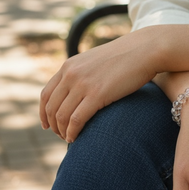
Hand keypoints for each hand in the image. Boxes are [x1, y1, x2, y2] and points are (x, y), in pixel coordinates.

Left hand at [40, 29, 158, 142]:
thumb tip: (82, 89)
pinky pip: (76, 119)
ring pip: (62, 116)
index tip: (48, 125)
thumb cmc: (126, 58)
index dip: (44, 113)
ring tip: (69, 139)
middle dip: (53, 126)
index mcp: (69, 66)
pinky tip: (75, 139)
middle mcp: (71, 74)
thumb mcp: (97, 61)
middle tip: (60, 135)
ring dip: (62, 131)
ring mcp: (83, 84)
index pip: (46, 94)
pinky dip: (72, 132)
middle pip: (51, 107)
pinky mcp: (97, 94)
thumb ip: (85, 73)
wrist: (144, 50)